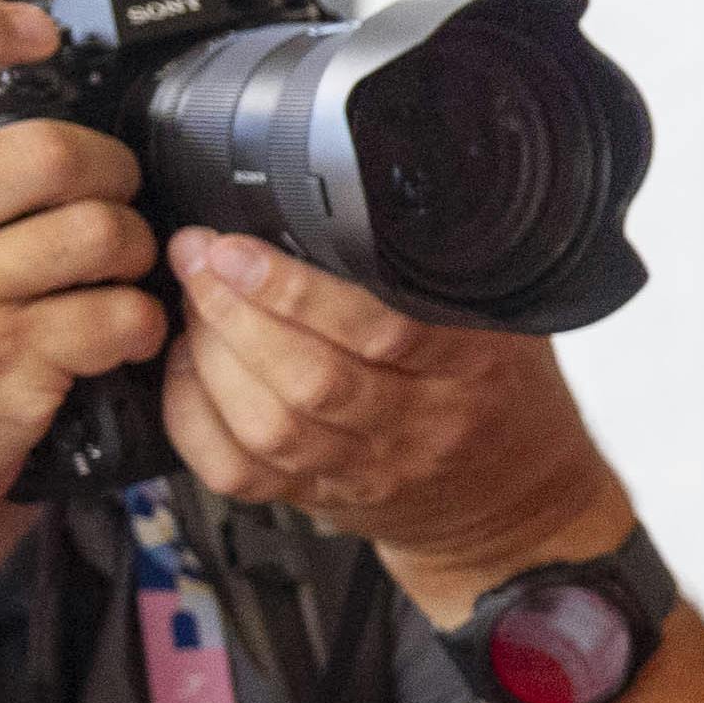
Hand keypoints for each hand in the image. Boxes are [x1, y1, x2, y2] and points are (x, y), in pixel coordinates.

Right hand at [0, 0, 164, 532]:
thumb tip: (25, 159)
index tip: (31, 31)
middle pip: (44, 154)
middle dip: (107, 172)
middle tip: (115, 198)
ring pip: (94, 232)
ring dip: (131, 254)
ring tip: (119, 276)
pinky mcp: (4, 356)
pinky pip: (114, 311)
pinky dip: (139, 324)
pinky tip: (120, 338)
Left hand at [156, 226, 628, 609]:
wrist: (516, 503)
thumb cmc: (504, 394)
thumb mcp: (506, 321)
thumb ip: (447, 274)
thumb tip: (359, 200)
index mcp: (472, 371)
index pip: (381, 331)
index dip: (296, 291)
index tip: (237, 248)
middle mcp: (418, 426)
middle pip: (310, 380)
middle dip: (233, 311)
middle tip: (197, 258)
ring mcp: (364, 469)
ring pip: (266, 425)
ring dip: (209, 356)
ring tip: (193, 302)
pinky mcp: (317, 497)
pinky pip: (236, 469)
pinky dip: (194, 414)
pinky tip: (187, 367)